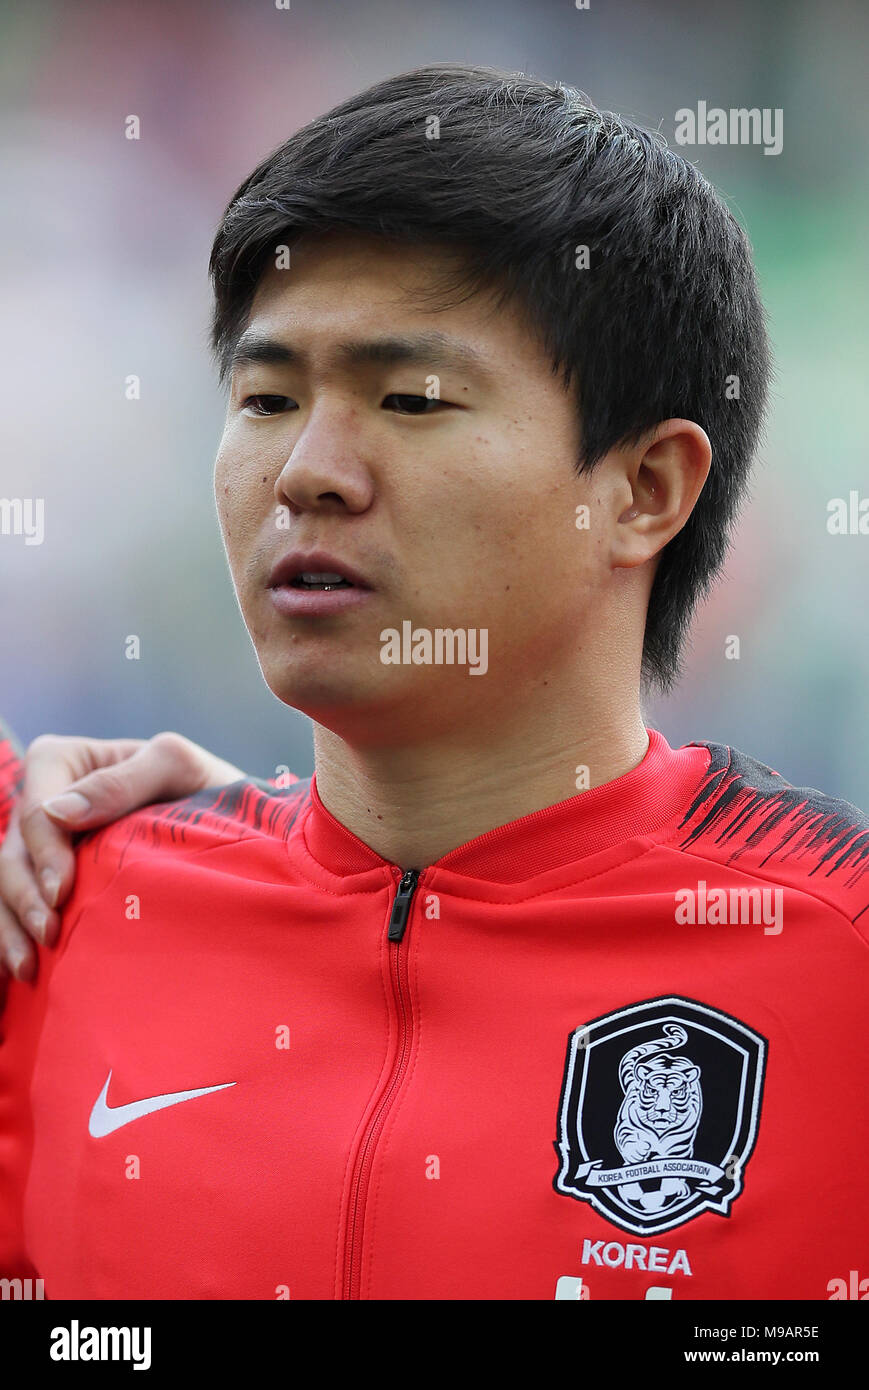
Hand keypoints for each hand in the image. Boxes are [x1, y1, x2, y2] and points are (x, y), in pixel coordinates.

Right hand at [0, 733, 243, 980]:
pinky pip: (16, 912)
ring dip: (11, 928)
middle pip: (12, 853)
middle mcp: (42, 802)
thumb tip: (58, 811)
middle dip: (23, 897)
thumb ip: (121, 782)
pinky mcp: (49, 883)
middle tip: (50, 935)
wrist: (227, 827)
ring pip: (5, 887)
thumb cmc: (203, 787)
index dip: (43, 852)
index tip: (61, 892)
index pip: (36, 810)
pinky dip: (14, 940)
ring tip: (30, 968)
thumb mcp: (175, 767)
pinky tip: (23, 972)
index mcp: (62, 764)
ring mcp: (41, 847)